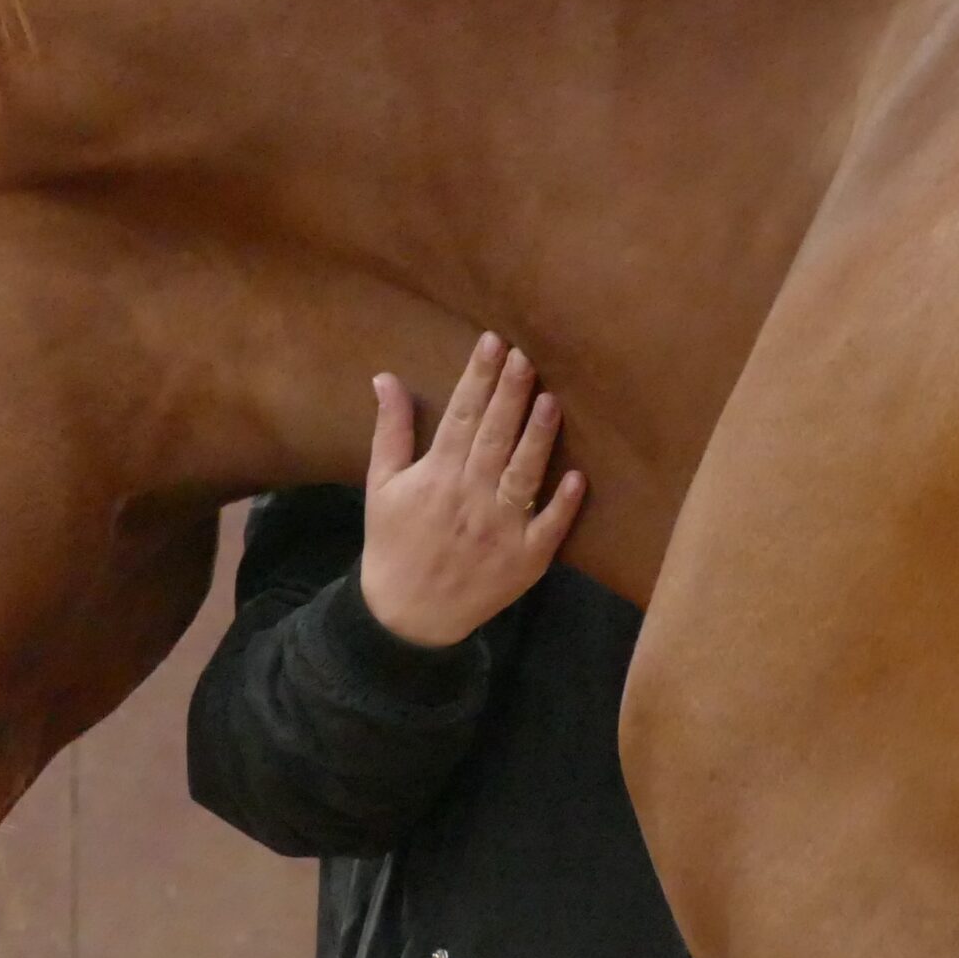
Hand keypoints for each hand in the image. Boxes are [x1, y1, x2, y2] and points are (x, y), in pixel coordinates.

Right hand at [359, 333, 586, 647]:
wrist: (406, 614)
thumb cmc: (392, 542)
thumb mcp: (380, 485)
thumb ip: (389, 430)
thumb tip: (385, 378)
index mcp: (436, 476)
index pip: (461, 415)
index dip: (479, 376)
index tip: (494, 342)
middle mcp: (470, 497)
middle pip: (495, 436)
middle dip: (511, 393)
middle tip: (527, 355)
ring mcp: (500, 529)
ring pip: (524, 474)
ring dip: (538, 437)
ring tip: (550, 400)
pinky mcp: (524, 559)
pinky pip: (548, 528)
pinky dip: (562, 504)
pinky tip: (577, 477)